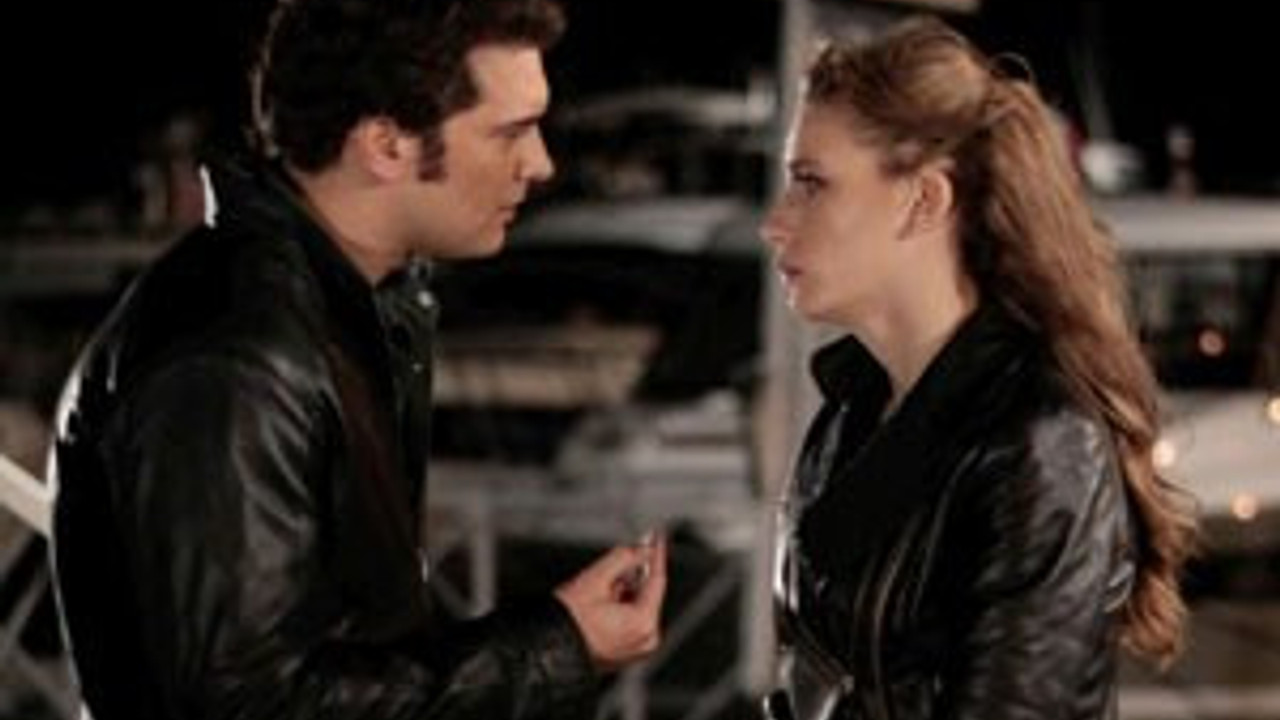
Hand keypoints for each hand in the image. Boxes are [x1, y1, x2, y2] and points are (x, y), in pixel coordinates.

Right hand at [554, 533, 667, 671]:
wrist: (551, 647)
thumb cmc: (568, 621)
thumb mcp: (596, 579)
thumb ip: (624, 558)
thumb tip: (641, 549)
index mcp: (643, 623)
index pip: (657, 580)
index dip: (655, 554)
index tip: (655, 538)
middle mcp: (646, 638)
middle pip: (647, 592)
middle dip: (631, 576)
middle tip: (611, 569)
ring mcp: (637, 647)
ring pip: (638, 604)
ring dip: (623, 590)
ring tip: (598, 592)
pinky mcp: (627, 650)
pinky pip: (631, 620)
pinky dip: (620, 606)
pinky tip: (601, 604)